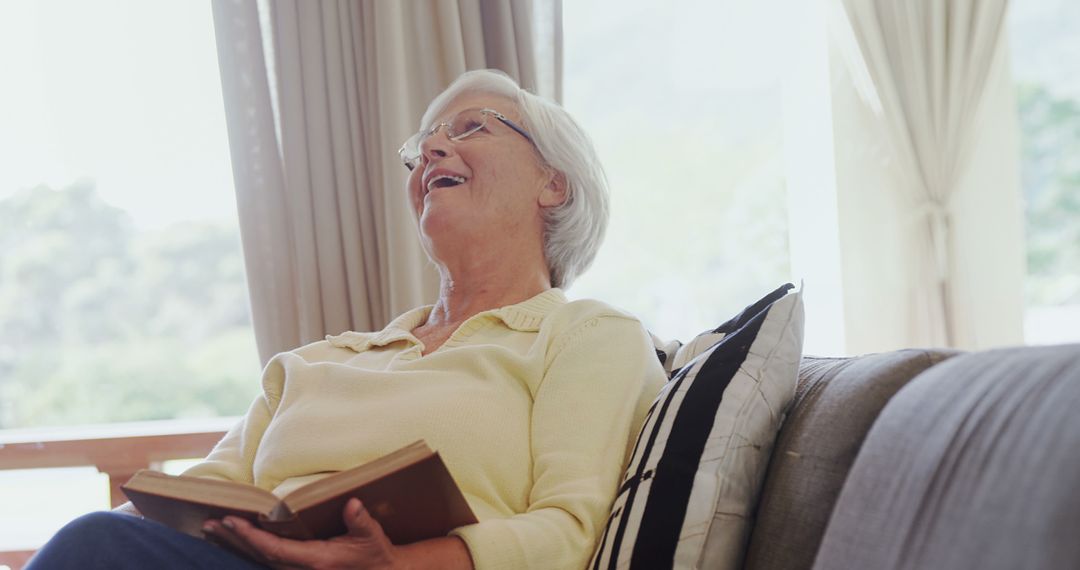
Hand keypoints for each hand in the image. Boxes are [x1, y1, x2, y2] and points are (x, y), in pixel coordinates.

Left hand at [203, 498, 399, 569]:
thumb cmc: (375, 555)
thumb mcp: (373, 537)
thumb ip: (361, 521)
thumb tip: (352, 504)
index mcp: (316, 560)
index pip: (274, 549)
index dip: (250, 536)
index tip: (231, 521)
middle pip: (259, 556)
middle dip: (233, 540)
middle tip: (208, 523)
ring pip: (259, 560)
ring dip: (235, 546)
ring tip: (212, 530)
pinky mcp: (299, 569)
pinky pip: (267, 561)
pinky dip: (248, 550)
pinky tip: (234, 541)